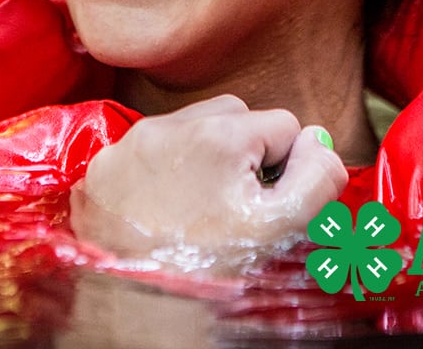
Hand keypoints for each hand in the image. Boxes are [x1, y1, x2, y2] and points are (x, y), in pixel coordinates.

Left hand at [70, 94, 347, 267]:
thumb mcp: (277, 229)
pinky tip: (165, 208)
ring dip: (204, 155)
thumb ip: (315, 178)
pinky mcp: (103, 166)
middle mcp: (170, 126)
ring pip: (191, 127)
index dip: (284, 167)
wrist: (133, 307)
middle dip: (245, 153)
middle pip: (236, 116)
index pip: (284, 124)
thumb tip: (318, 141)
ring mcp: (130, 144)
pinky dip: (164, 169)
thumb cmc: (207, 270)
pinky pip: (150, 148)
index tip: (262, 201)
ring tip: (199, 207)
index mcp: (219, 136)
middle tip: (234, 204)